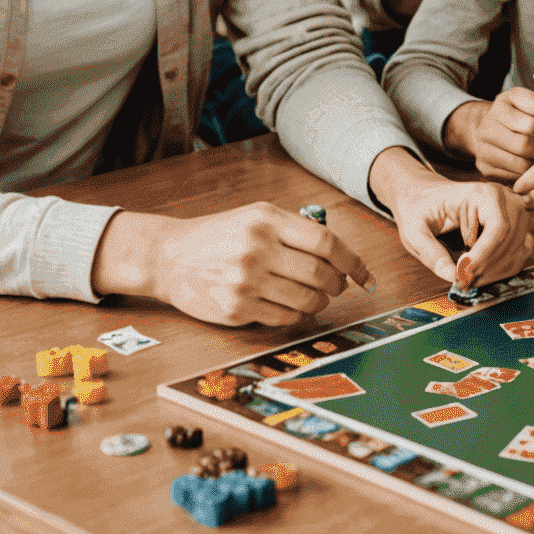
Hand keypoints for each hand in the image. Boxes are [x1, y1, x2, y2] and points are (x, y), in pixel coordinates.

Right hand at [92, 202, 372, 327]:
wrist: (170, 257)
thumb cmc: (221, 234)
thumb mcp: (257, 215)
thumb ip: (295, 227)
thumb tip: (340, 252)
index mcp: (267, 221)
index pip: (325, 242)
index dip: (352, 260)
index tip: (363, 274)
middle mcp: (256, 250)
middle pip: (319, 274)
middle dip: (338, 284)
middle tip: (339, 286)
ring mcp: (245, 283)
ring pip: (305, 300)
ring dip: (321, 301)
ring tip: (319, 296)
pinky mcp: (235, 310)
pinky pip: (284, 318)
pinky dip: (299, 315)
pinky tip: (296, 307)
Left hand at [387, 174, 533, 285]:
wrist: (425, 197)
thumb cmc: (419, 208)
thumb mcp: (413, 229)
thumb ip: (430, 252)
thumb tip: (451, 276)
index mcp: (481, 192)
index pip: (497, 226)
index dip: (484, 254)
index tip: (463, 272)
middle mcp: (504, 197)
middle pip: (510, 238)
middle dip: (487, 265)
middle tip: (463, 280)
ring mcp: (513, 209)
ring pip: (519, 246)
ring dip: (497, 270)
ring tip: (470, 278)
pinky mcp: (515, 223)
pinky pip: (522, 249)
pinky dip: (505, 267)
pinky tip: (484, 274)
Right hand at [444, 86, 533, 179]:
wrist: (490, 135)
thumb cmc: (521, 121)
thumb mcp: (533, 109)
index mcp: (508, 98)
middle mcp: (492, 116)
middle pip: (530, 129)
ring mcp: (484, 141)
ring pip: (523, 154)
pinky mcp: (483, 163)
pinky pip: (514, 172)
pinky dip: (530, 172)